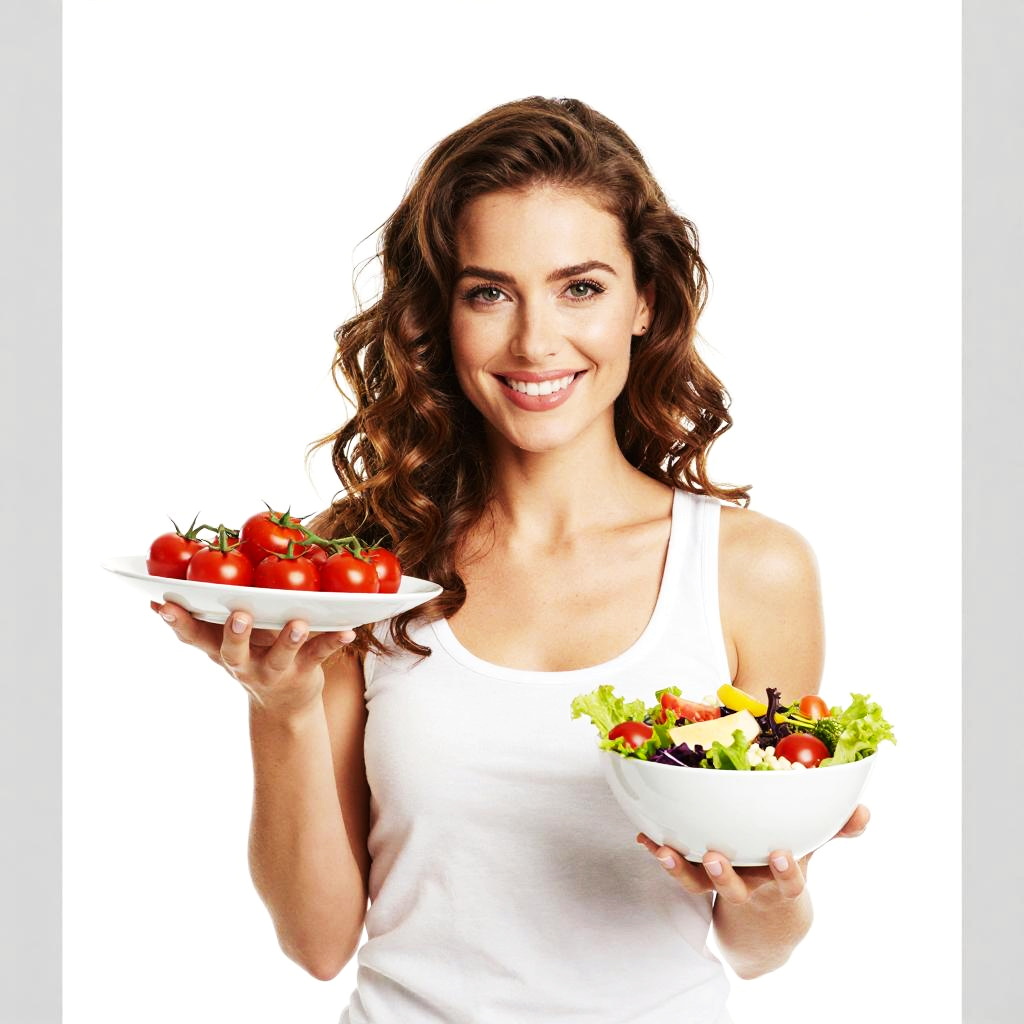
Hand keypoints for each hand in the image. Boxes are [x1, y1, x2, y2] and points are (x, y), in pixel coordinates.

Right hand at [150, 600, 355, 717]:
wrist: (284, 707)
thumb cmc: (250, 658)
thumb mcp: (221, 646)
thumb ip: (197, 624)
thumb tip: (155, 600)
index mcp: (221, 650)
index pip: (193, 637)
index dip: (178, 622)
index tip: (163, 603)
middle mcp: (244, 664)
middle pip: (234, 650)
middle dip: (235, 633)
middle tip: (238, 614)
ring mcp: (274, 670)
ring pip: (280, 656)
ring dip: (288, 639)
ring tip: (298, 623)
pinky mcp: (303, 672)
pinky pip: (319, 656)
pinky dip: (333, 642)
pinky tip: (347, 631)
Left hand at [636, 804, 869, 904]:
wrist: (766, 926)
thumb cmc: (788, 870)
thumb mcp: (812, 853)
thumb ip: (834, 831)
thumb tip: (864, 810)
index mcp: (780, 882)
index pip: (788, 881)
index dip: (786, 871)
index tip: (783, 854)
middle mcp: (749, 889)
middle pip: (737, 889)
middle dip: (725, 875)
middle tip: (714, 856)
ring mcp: (721, 888)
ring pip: (700, 885)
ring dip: (681, 869)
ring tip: (665, 850)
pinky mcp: (697, 882)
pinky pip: (677, 871)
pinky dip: (661, 855)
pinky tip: (645, 838)